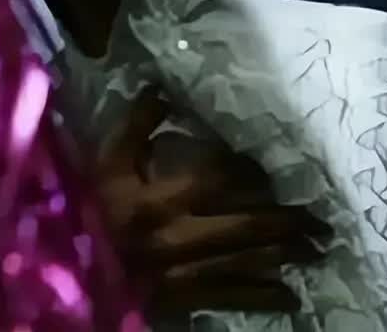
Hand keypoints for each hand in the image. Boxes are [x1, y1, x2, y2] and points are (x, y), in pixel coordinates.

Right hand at [95, 89, 328, 312]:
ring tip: (318, 249)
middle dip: (287, 222)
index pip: (219, 180)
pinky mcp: (182, 299)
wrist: (65, 270)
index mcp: (159, 199)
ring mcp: (183, 274)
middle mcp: (178, 237)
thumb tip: (162, 87)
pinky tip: (291, 296)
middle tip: (322, 220)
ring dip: (285, 255)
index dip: (249, 173)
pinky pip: (229, 297)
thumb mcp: (106, 161)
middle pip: (245, 226)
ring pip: (245, 263)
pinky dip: (262, 297)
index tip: (270, 170)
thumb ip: (137, 125)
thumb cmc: (89, 209)